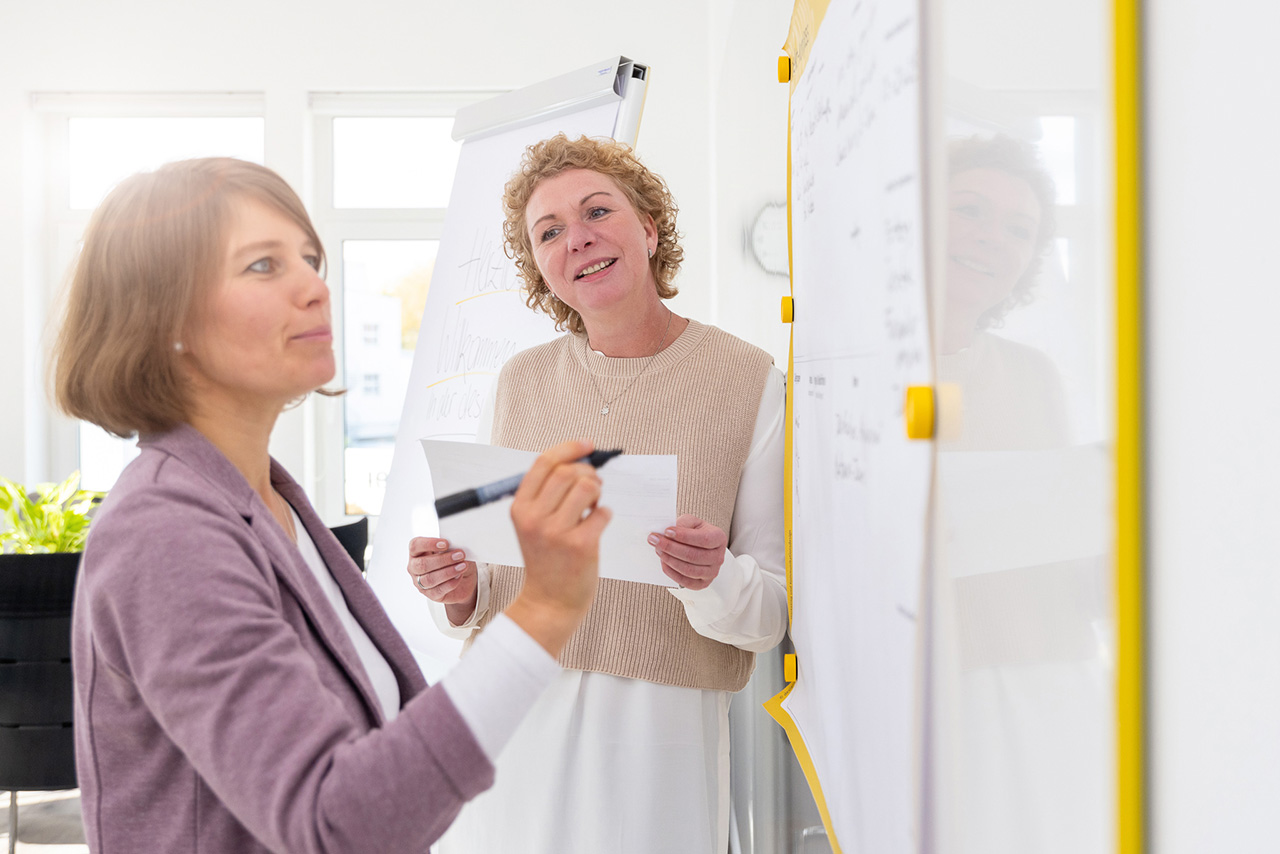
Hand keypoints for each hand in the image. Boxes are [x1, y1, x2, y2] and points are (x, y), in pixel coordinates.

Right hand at [407, 538, 477, 625]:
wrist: (463, 580)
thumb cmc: (454, 561)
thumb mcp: (452, 550)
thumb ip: (450, 547)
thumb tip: (456, 545)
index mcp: (417, 552)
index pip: (415, 545)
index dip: (429, 544)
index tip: (446, 543)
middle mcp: (415, 568)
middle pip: (422, 564)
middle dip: (442, 560)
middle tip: (459, 555)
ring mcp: (420, 583)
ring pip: (429, 579)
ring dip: (448, 572)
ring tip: (462, 566)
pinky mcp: (431, 595)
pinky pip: (438, 590)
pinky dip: (450, 583)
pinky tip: (459, 576)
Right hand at [504, 440, 611, 655]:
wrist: (549, 601)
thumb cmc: (547, 559)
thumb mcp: (533, 523)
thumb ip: (548, 494)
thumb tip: (581, 460)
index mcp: (519, 508)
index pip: (544, 462)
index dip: (570, 448)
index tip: (588, 445)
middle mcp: (534, 518)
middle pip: (568, 472)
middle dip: (587, 474)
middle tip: (592, 488)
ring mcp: (557, 532)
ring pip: (588, 487)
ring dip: (598, 492)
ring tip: (593, 506)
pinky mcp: (580, 545)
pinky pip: (604, 512)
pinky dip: (605, 514)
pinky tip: (595, 527)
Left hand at [648, 514, 727, 590]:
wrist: (700, 547)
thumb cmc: (695, 532)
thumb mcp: (691, 522)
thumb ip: (682, 524)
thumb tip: (666, 533)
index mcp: (719, 538)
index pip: (703, 539)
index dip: (684, 536)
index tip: (667, 531)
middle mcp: (718, 557)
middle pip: (694, 555)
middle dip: (671, 547)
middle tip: (655, 540)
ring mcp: (712, 572)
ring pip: (689, 569)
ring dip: (670, 560)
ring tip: (658, 550)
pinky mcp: (702, 583)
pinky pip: (685, 581)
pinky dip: (671, 572)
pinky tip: (663, 562)